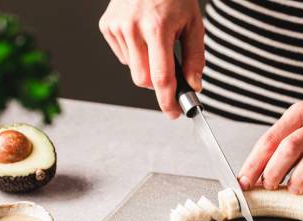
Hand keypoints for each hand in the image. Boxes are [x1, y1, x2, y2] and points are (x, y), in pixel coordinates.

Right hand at [99, 0, 203, 118]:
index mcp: (157, 28)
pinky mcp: (106, 26)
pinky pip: (123, 56)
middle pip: (143, 80)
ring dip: (146, 66)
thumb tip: (193, 86)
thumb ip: (195, 58)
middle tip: (170, 72)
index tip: (174, 113)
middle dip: (158, 83)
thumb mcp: (193, 24)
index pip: (161, 77)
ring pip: (133, 70)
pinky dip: (135, 54)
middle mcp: (133, 28)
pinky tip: (141, 35)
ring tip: (155, 41)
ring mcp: (117, 27)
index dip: (168, 100)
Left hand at [238, 91, 302, 194]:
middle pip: (291, 145)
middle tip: (269, 187)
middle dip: (275, 169)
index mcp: (301, 114)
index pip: (271, 139)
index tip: (244, 182)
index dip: (255, 162)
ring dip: (301, 175)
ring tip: (294, 190)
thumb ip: (287, 146)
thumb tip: (260, 175)